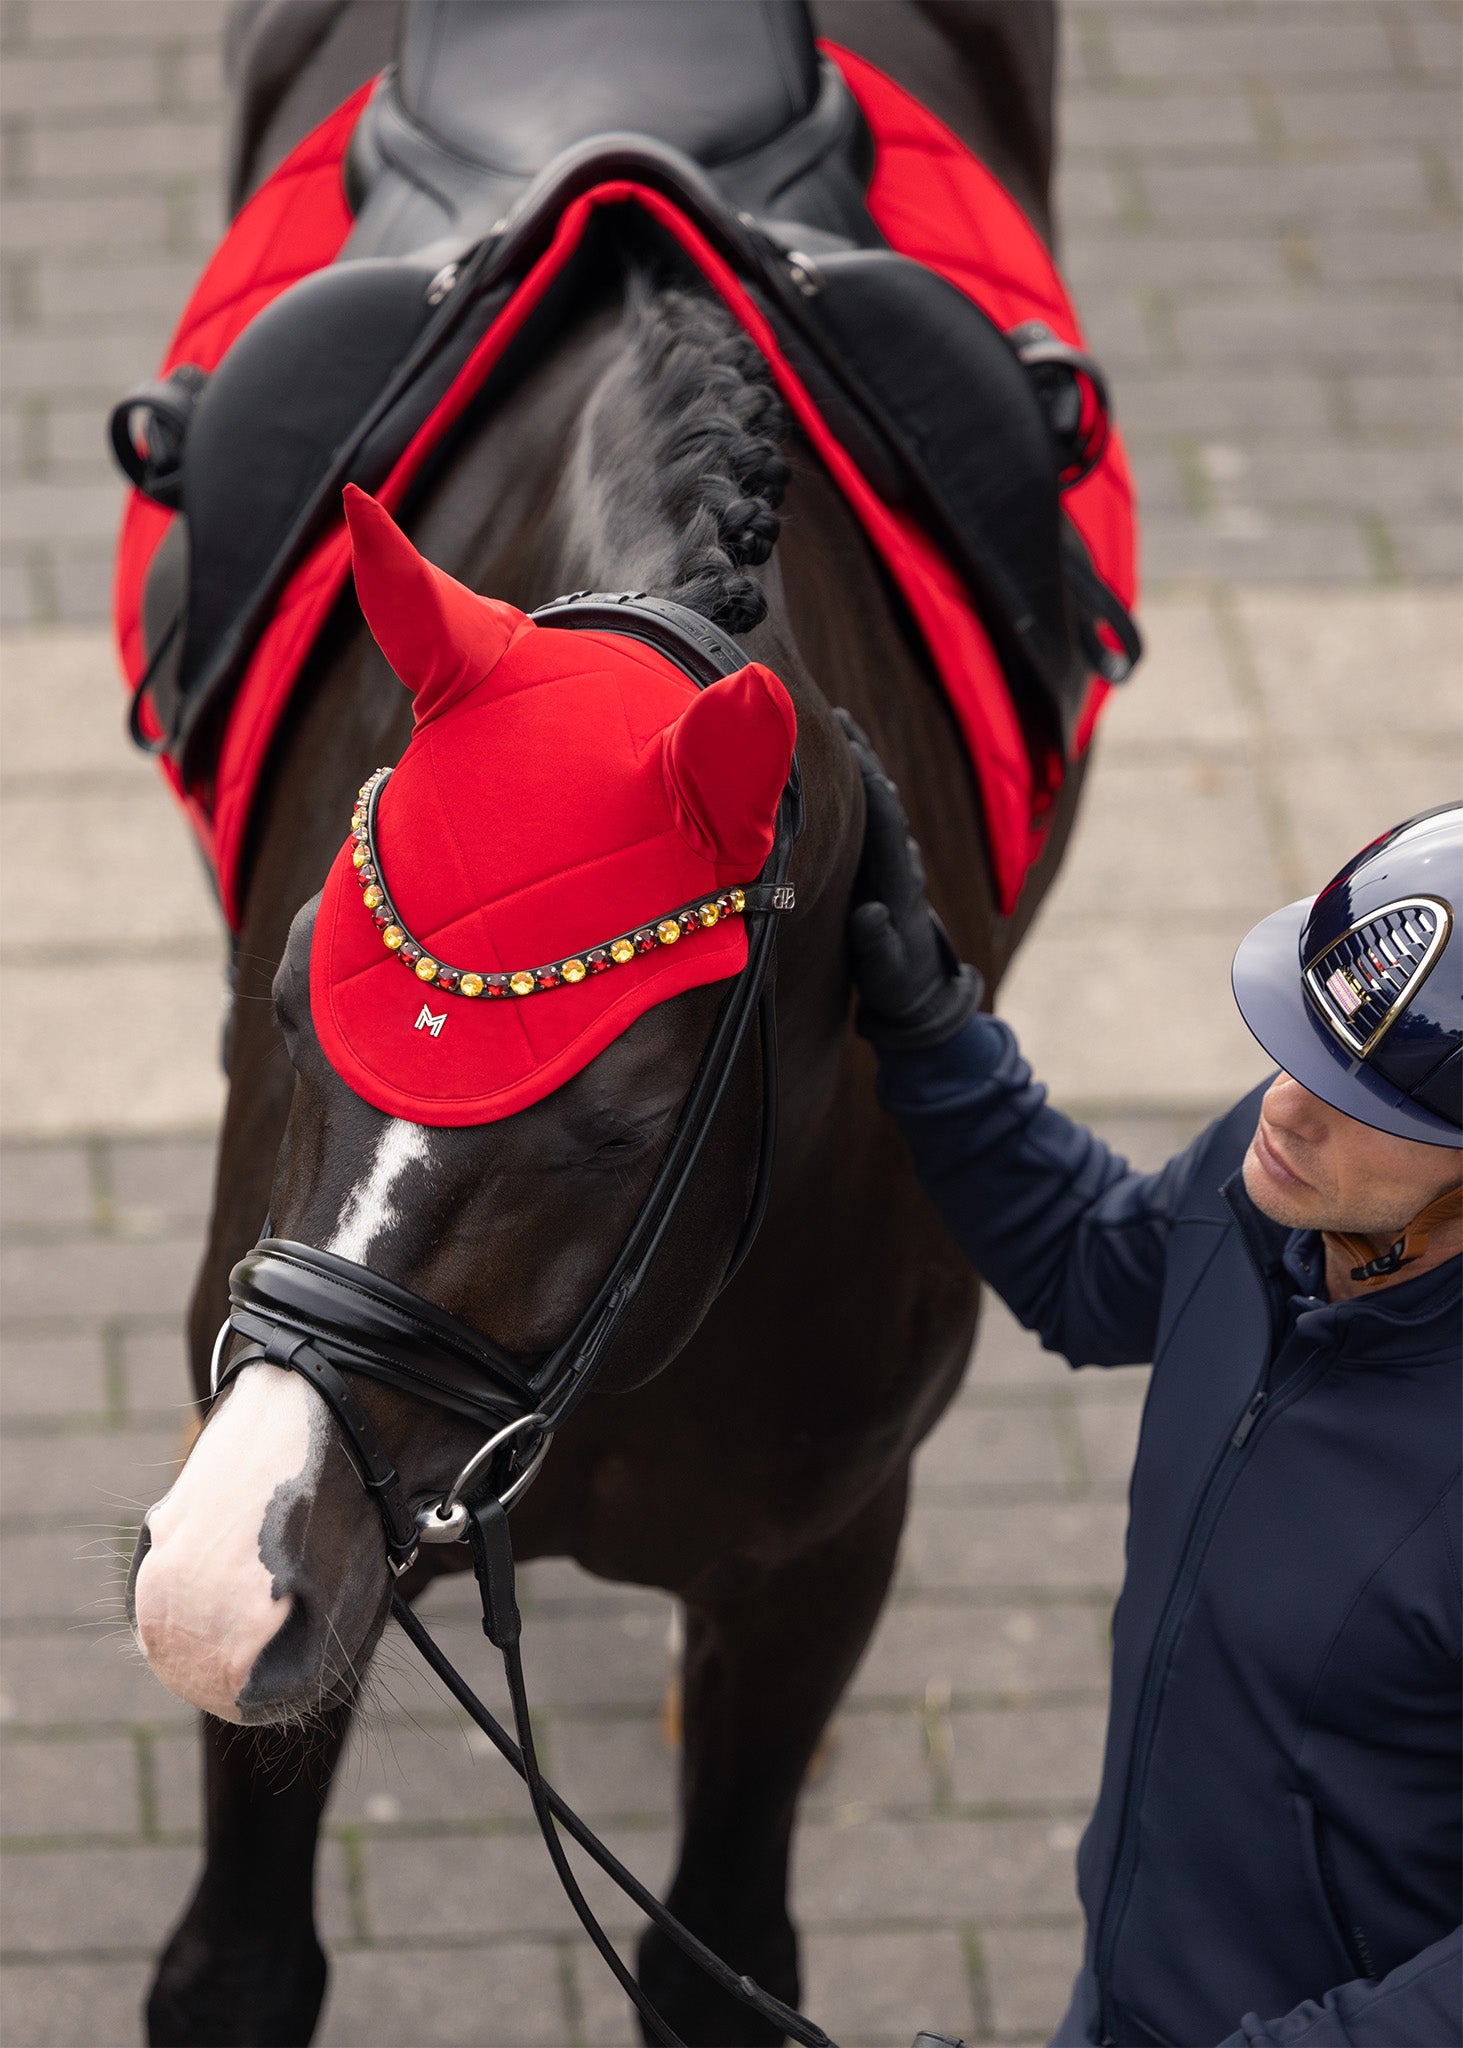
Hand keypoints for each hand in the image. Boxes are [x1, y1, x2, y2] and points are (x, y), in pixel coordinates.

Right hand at [836, 710, 984, 1049]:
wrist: (923, 990)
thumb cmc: (898, 982)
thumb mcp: (886, 971)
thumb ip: (876, 943)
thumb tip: (869, 914)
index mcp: (899, 882)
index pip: (884, 821)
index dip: (868, 782)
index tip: (848, 746)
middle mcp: (901, 861)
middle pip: (883, 797)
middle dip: (863, 755)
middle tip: (837, 714)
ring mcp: (895, 859)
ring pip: (878, 799)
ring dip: (861, 761)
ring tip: (838, 722)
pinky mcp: (886, 862)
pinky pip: (872, 812)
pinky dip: (860, 782)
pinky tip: (845, 760)